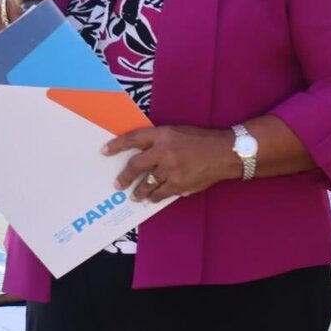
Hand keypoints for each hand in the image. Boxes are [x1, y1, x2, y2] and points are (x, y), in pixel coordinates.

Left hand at [104, 125, 239, 202]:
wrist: (226, 152)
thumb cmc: (202, 140)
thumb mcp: (179, 133)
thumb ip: (161, 141)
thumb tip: (143, 153)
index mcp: (164, 135)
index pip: (134, 138)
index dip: (117, 145)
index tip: (104, 151)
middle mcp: (164, 151)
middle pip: (136, 166)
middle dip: (124, 177)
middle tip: (118, 184)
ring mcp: (171, 170)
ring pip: (147, 184)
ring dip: (139, 191)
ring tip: (134, 195)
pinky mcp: (179, 184)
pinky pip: (160, 193)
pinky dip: (155, 196)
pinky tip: (152, 198)